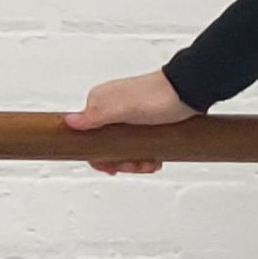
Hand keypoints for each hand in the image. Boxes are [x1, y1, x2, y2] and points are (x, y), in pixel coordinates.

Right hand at [66, 67, 193, 173]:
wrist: (189, 92)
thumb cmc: (158, 97)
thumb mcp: (122, 109)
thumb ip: (95, 116)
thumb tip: (68, 122)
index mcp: (99, 102)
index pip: (86, 137)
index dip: (98, 156)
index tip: (112, 166)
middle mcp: (110, 108)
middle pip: (104, 146)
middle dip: (121, 161)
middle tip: (136, 164)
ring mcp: (127, 117)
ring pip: (122, 148)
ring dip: (135, 161)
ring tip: (149, 163)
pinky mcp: (143, 123)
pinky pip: (137, 145)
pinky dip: (145, 155)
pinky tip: (154, 159)